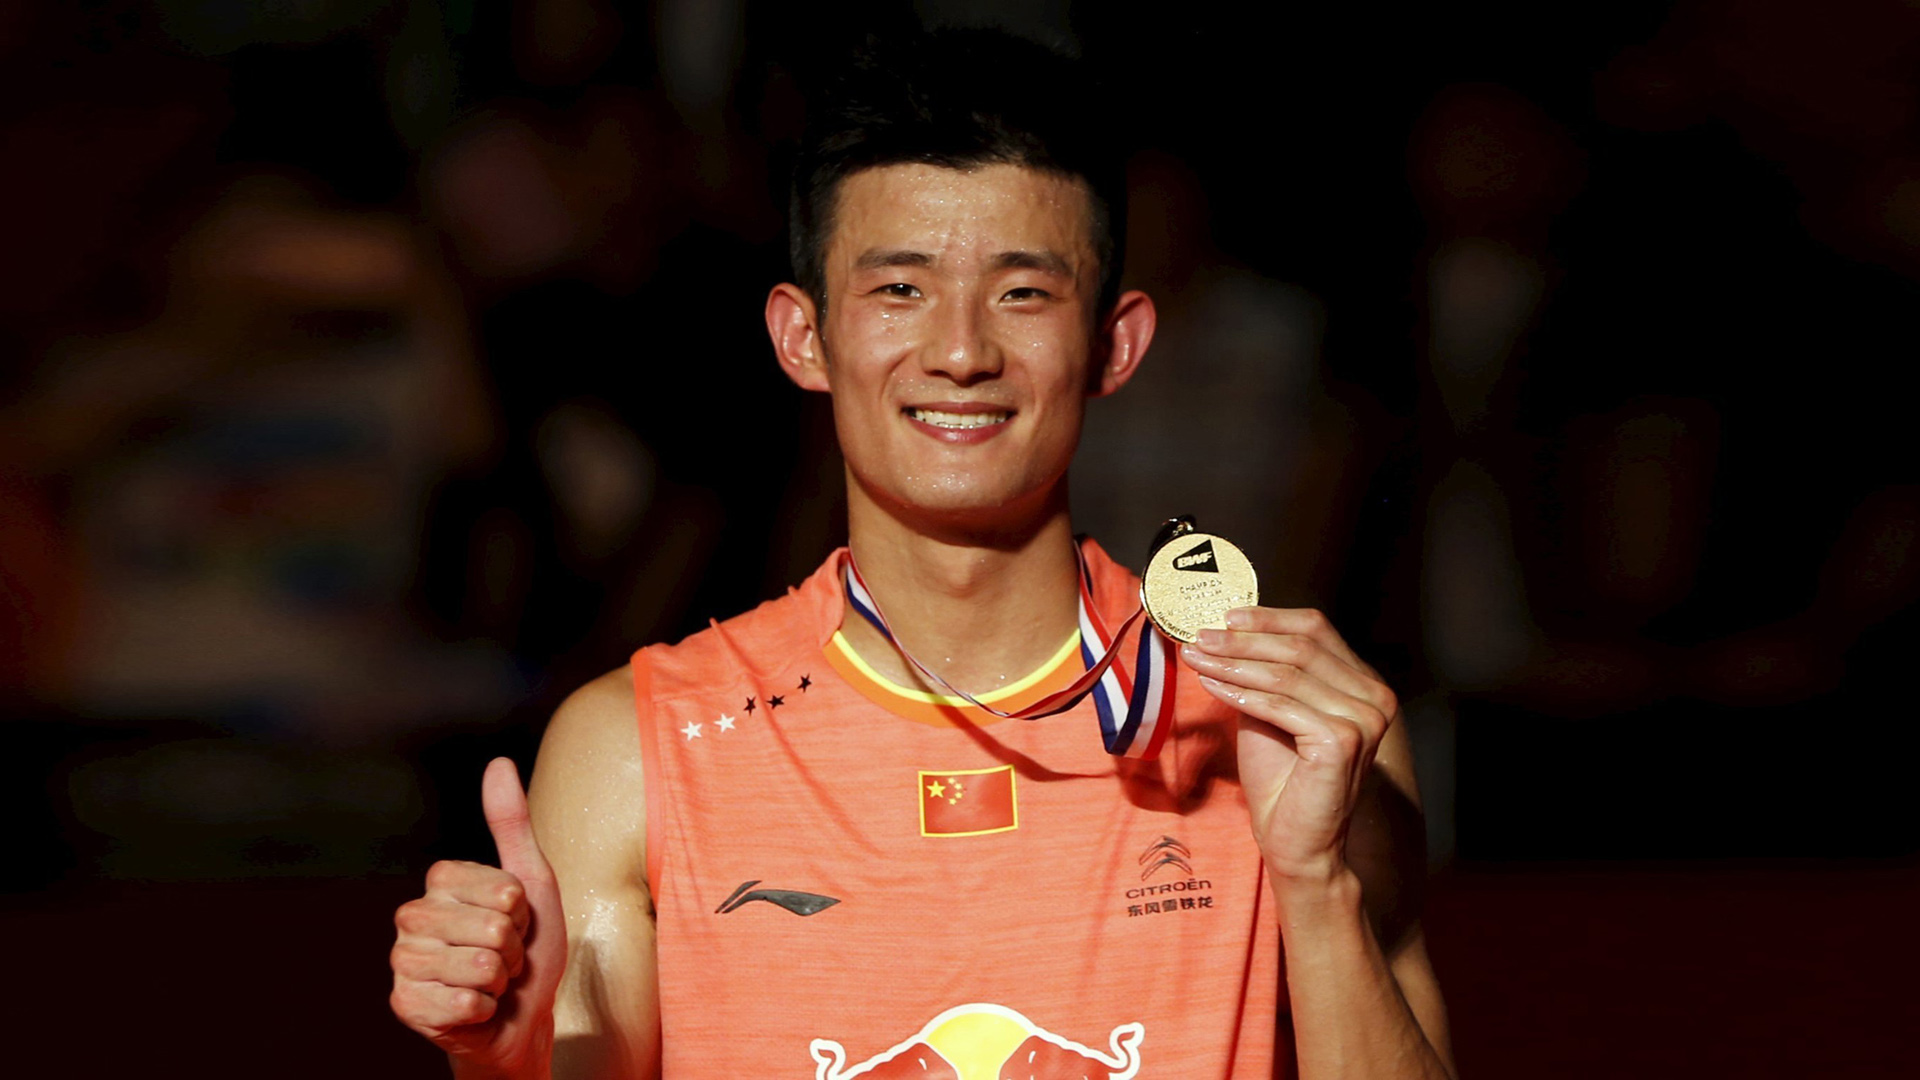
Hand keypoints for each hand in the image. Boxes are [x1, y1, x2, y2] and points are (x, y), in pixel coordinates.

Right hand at [390, 759, 567, 1076]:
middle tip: (505, 959)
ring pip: (480, 966)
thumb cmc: (527, 949)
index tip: (515, 923)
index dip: (522, 912)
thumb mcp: (531, 883)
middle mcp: (412, 916)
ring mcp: (404, 961)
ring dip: (500, 981)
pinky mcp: (404, 1004)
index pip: (502, 890)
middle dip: (514, 950)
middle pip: (492, 928)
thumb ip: (512, 824)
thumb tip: (498, 763)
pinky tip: (474, 1009)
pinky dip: (484, 1010)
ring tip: (491, 982)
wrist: (519, 1018)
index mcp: (441, 881)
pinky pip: (465, 1003)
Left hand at [1180, 608, 1398, 885]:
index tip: (1224, 617)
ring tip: (1196, 659)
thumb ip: (1262, 673)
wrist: (1295, 842)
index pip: (1316, 629)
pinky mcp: (1342, 741)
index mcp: (1363, 683)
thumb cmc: (1282, 780)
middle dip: (1242, 640)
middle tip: (1198, 637)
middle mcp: (1374, 697)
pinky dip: (1241, 692)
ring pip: (1286, 674)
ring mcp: (1363, 719)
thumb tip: (1224, 632)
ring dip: (1234, 663)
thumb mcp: (1271, 712)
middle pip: (1299, 647)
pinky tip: (1211, 687)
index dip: (1268, 618)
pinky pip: (1281, 705)